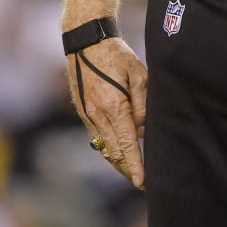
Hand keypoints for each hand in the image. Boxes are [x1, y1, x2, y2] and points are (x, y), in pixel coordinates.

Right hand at [67, 37, 147, 187]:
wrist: (86, 43)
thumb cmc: (116, 55)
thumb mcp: (138, 74)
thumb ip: (142, 104)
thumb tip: (143, 130)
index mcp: (112, 105)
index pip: (126, 143)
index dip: (135, 164)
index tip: (141, 181)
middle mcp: (96, 114)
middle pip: (113, 152)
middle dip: (127, 170)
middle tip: (142, 183)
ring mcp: (87, 115)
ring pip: (103, 147)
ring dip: (117, 162)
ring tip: (132, 174)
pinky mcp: (83, 113)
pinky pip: (97, 138)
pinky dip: (108, 149)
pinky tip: (118, 154)